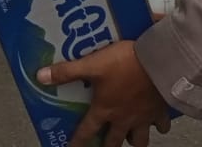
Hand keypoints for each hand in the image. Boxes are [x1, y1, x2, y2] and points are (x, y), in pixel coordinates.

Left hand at [38, 41, 169, 146]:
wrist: (159, 63)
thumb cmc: (124, 64)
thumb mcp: (92, 64)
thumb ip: (67, 71)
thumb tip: (40, 76)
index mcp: (105, 109)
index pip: (87, 131)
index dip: (78, 143)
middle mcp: (123, 119)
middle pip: (115, 142)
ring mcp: (143, 117)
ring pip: (140, 140)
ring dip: (135, 142)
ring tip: (132, 140)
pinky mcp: (160, 111)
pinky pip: (161, 124)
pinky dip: (160, 126)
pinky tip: (159, 123)